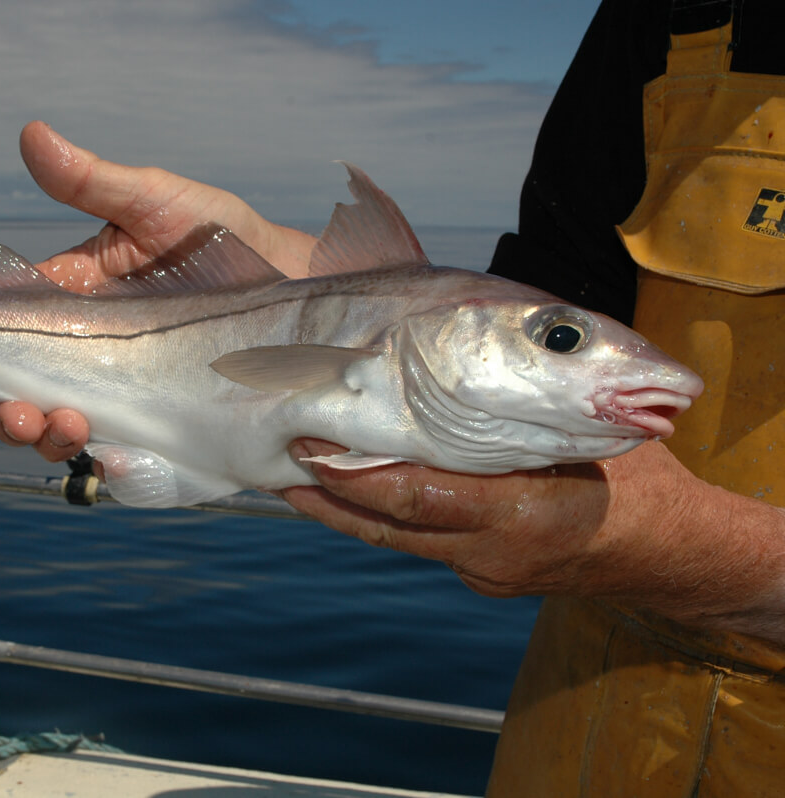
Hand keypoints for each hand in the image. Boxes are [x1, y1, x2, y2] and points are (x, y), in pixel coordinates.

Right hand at [0, 121, 316, 459]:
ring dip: (52, 439)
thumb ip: (94, 182)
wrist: (297, 283)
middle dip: (13, 413)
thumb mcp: (157, 201)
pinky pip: (129, 458)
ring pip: (70, 430)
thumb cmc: (224, 236)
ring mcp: (131, 396)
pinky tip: (113, 459)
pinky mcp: (170, 428)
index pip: (11, 330)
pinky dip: (111, 467)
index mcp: (77, 304)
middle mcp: (97, 356)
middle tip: (19, 415)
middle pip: (31, 393)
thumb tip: (32, 134)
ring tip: (68, 429)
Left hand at [280, 439, 784, 642]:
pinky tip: (350, 488)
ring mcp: (482, 573)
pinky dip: (382, 514)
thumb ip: (521, 407)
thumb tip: (449, 356)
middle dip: (330, 495)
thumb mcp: (592, 430)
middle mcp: (491, 553)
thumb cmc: (634, 477)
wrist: (665, 554)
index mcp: (521, 512)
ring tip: (293, 473)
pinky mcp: (480, 578)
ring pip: (396, 538)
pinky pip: (419, 541)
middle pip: (390, 526)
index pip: (420, 497)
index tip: (311, 446)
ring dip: (343, 507)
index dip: (358, 474)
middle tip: (283, 454)